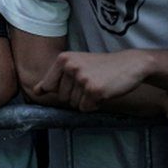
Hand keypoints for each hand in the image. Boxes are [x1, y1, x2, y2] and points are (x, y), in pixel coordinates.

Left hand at [35, 49, 150, 110]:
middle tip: (91, 82)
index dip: (61, 90)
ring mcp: (81, 78)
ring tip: (98, 85)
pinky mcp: (93, 90)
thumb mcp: (76, 65)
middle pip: (62, 98)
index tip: (75, 84)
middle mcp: (70, 67)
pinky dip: (95, 105)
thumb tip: (35, 91)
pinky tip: (104, 91)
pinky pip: (86, 108)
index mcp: (63, 59)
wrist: (131, 64)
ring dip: (86, 100)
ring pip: (74, 104)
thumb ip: (56, 77)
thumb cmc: (102, 66)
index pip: (48, 86)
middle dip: (76, 96)